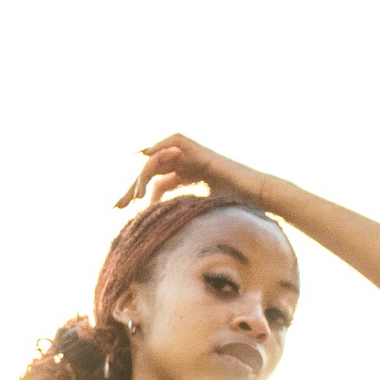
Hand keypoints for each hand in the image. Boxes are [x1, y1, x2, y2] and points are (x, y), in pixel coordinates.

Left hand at [117, 133, 273, 211]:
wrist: (260, 200)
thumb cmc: (238, 212)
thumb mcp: (202, 217)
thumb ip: (183, 218)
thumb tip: (162, 238)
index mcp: (188, 178)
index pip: (156, 183)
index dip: (138, 194)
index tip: (120, 210)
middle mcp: (188, 166)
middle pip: (153, 171)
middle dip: (134, 187)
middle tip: (119, 205)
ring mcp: (195, 157)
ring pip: (160, 159)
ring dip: (144, 174)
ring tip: (136, 195)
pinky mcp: (202, 152)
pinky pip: (177, 141)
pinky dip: (160, 145)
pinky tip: (144, 156)